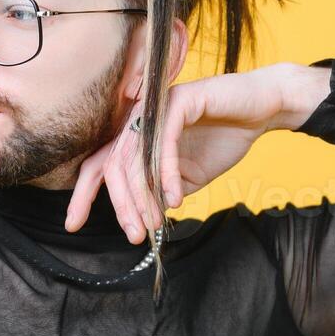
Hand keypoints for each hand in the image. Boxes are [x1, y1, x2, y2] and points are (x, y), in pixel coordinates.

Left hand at [65, 64, 306, 243]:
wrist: (261, 110)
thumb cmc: (224, 139)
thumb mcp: (186, 178)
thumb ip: (160, 192)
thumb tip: (143, 218)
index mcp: (135, 137)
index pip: (99, 166)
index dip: (82, 194)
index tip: (72, 225)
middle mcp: (138, 120)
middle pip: (111, 165)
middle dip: (118, 204)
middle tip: (132, 234)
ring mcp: (155, 107)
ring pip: (134, 157)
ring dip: (143, 195)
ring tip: (154, 224)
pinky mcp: (177, 100)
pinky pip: (163, 143)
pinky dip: (167, 175)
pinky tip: (175, 199)